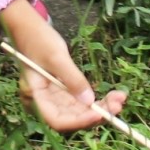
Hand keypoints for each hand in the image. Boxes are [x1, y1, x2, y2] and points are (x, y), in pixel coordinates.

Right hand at [0, 0, 125, 132]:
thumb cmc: (37, 39)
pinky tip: (114, 95)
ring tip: (120, 98)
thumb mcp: (56, 57)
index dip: (78, 121)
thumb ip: (72, 79)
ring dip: (101, 108)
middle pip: (72, 118)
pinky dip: (97, 99)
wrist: (29, 28)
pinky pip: (81, 101)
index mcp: (34, 97)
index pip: (57, 120)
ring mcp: (54, 98)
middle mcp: (44, 103)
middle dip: (96, 114)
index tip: (99, 114)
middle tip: (118, 106)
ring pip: (80, 111)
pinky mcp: (63, 92)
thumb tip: (90, 101)